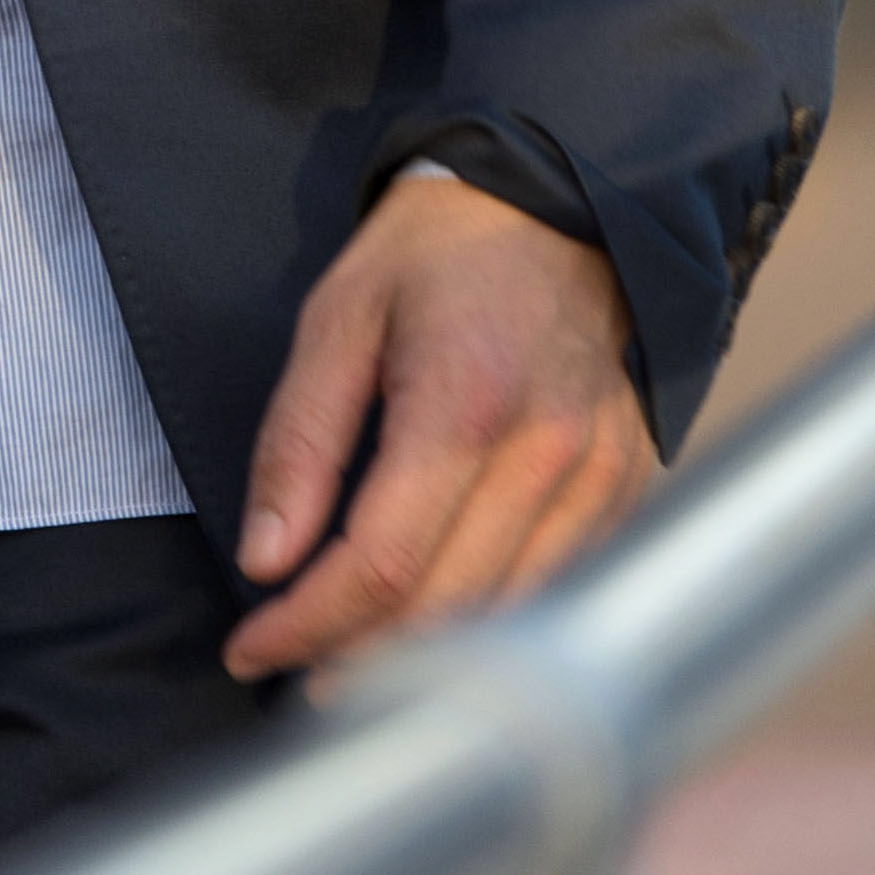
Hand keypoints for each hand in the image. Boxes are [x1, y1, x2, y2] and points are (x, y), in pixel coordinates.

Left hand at [223, 173, 656, 679]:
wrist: (557, 200)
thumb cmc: (434, 254)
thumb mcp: (338, 318)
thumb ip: (300, 440)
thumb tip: (266, 559)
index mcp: (465, 402)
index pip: (383, 564)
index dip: (307, 625)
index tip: (250, 648)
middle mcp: (547, 452)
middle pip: (447, 612)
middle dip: (356, 661)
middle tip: (288, 675)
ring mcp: (598, 475)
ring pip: (506, 619)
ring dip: (425, 662)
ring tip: (348, 667)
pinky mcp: (624, 486)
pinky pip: (555, 588)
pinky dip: (490, 622)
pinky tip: (436, 624)